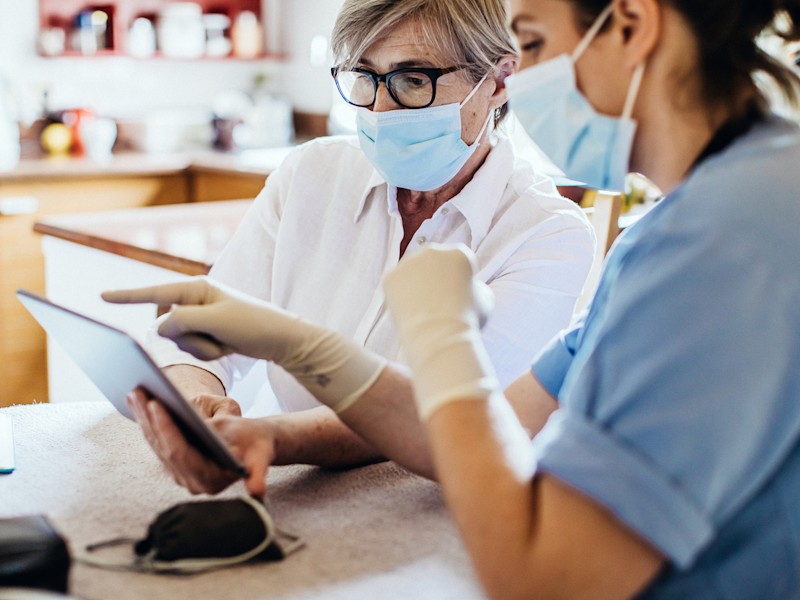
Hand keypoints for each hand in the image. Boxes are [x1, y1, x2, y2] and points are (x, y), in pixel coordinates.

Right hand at [105, 277, 386, 412]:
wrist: (284, 340)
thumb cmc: (253, 325)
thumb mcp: (216, 322)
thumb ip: (181, 322)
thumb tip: (157, 328)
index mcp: (198, 288)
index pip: (155, 293)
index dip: (127, 296)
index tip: (101, 296)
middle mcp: (196, 299)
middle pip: (167, 325)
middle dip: (189, 337)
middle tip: (220, 335)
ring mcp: (202, 316)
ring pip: (179, 340)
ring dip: (202, 347)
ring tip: (228, 340)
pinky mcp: (208, 332)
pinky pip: (194, 348)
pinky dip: (210, 352)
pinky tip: (230, 346)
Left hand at [127, 388, 272, 495]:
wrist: (256, 446)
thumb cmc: (258, 443)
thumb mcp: (261, 453)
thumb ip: (257, 472)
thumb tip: (257, 490)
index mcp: (211, 480)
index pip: (179, 453)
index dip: (166, 428)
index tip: (156, 404)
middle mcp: (191, 482)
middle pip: (162, 448)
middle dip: (149, 419)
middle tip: (139, 392)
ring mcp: (180, 474)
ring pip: (156, 444)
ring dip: (143, 418)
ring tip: (135, 392)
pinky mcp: (175, 464)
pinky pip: (157, 441)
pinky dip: (148, 420)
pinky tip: (140, 402)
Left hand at [383, 244, 498, 419]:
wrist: (440, 335)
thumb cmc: (467, 320)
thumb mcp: (486, 299)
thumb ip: (477, 286)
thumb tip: (470, 286)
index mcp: (459, 253)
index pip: (457, 262)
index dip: (458, 280)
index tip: (457, 297)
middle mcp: (433, 251)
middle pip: (433, 263)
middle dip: (434, 278)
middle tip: (436, 303)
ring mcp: (409, 262)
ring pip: (412, 272)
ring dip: (415, 285)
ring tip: (422, 310)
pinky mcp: (391, 277)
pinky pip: (396, 284)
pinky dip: (400, 296)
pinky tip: (409, 310)